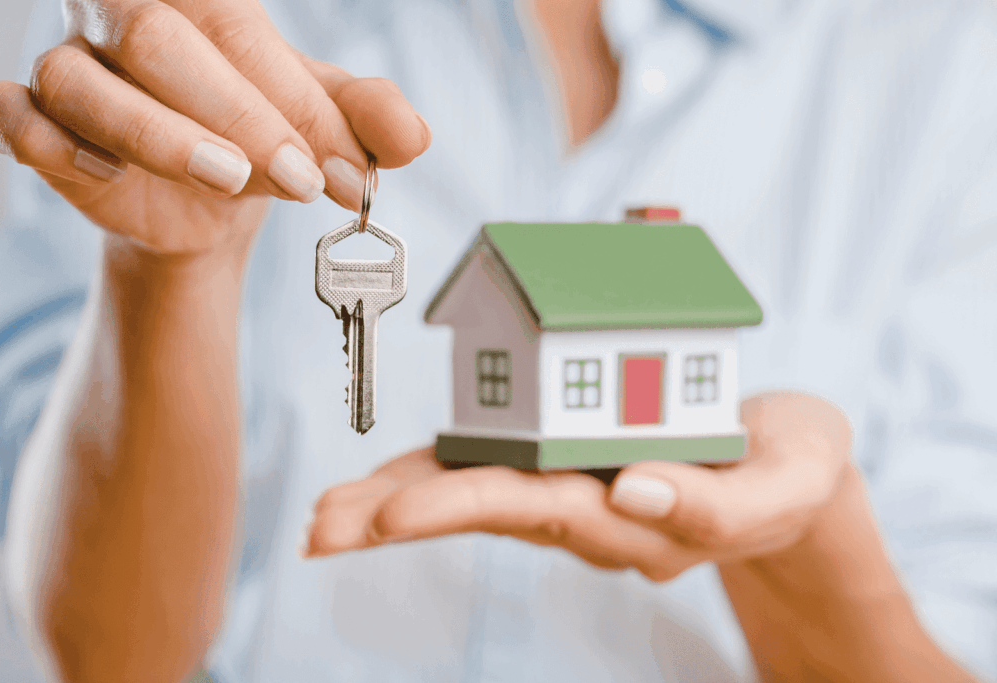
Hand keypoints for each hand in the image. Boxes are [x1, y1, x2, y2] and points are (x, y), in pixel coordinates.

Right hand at [0, 0, 429, 256]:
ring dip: (162, 138)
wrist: (206, 202)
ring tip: (229, 179)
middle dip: (240, 118)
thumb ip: (367, 122)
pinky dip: (53, 145)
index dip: (294, 103)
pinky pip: (11, 115)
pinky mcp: (28, 118)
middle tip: (303, 180)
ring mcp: (68, 66)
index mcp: (199, 2)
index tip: (348, 172)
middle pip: (159, 41)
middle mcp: (123, 18)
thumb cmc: (257, 140)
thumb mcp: (319, 128)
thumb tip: (414, 136)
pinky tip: (106, 174)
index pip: (239, 29)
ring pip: (84, 83)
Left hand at [303, 392, 852, 580]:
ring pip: (476, 496)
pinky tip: (382, 487)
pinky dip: (434, 474)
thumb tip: (638, 490)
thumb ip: (723, 506)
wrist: (787, 466)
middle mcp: (592, 511)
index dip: (464, 506)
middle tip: (320, 530)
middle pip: (485, 511)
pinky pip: (493, 469)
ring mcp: (575, 492)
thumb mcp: (788, 483)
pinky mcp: (567, 464)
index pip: (541, 510)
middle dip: (400, 517)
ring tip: (322, 519)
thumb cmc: (791, 470)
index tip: (394, 518)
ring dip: (397, 503)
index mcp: (638, 515)